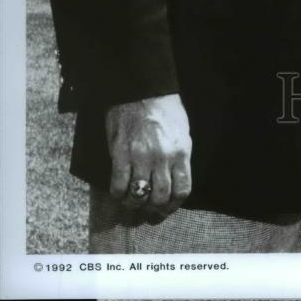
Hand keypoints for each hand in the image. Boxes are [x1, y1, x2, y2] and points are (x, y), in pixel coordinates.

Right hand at [105, 94, 191, 215]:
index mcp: (181, 152)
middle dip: (154, 210)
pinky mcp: (120, 154)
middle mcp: (162, 158)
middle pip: (160, 198)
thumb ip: (180, 158)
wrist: (142, 89)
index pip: (182, 190)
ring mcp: (141, 157)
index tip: (167, 208)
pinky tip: (119, 192)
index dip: (174, 206)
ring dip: (135, 204)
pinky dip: (118, 195)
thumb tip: (174, 182)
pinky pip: (118, 186)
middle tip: (148, 211)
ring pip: (139, 196)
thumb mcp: (182, 132)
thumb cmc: (165, 110)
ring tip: (133, 202)